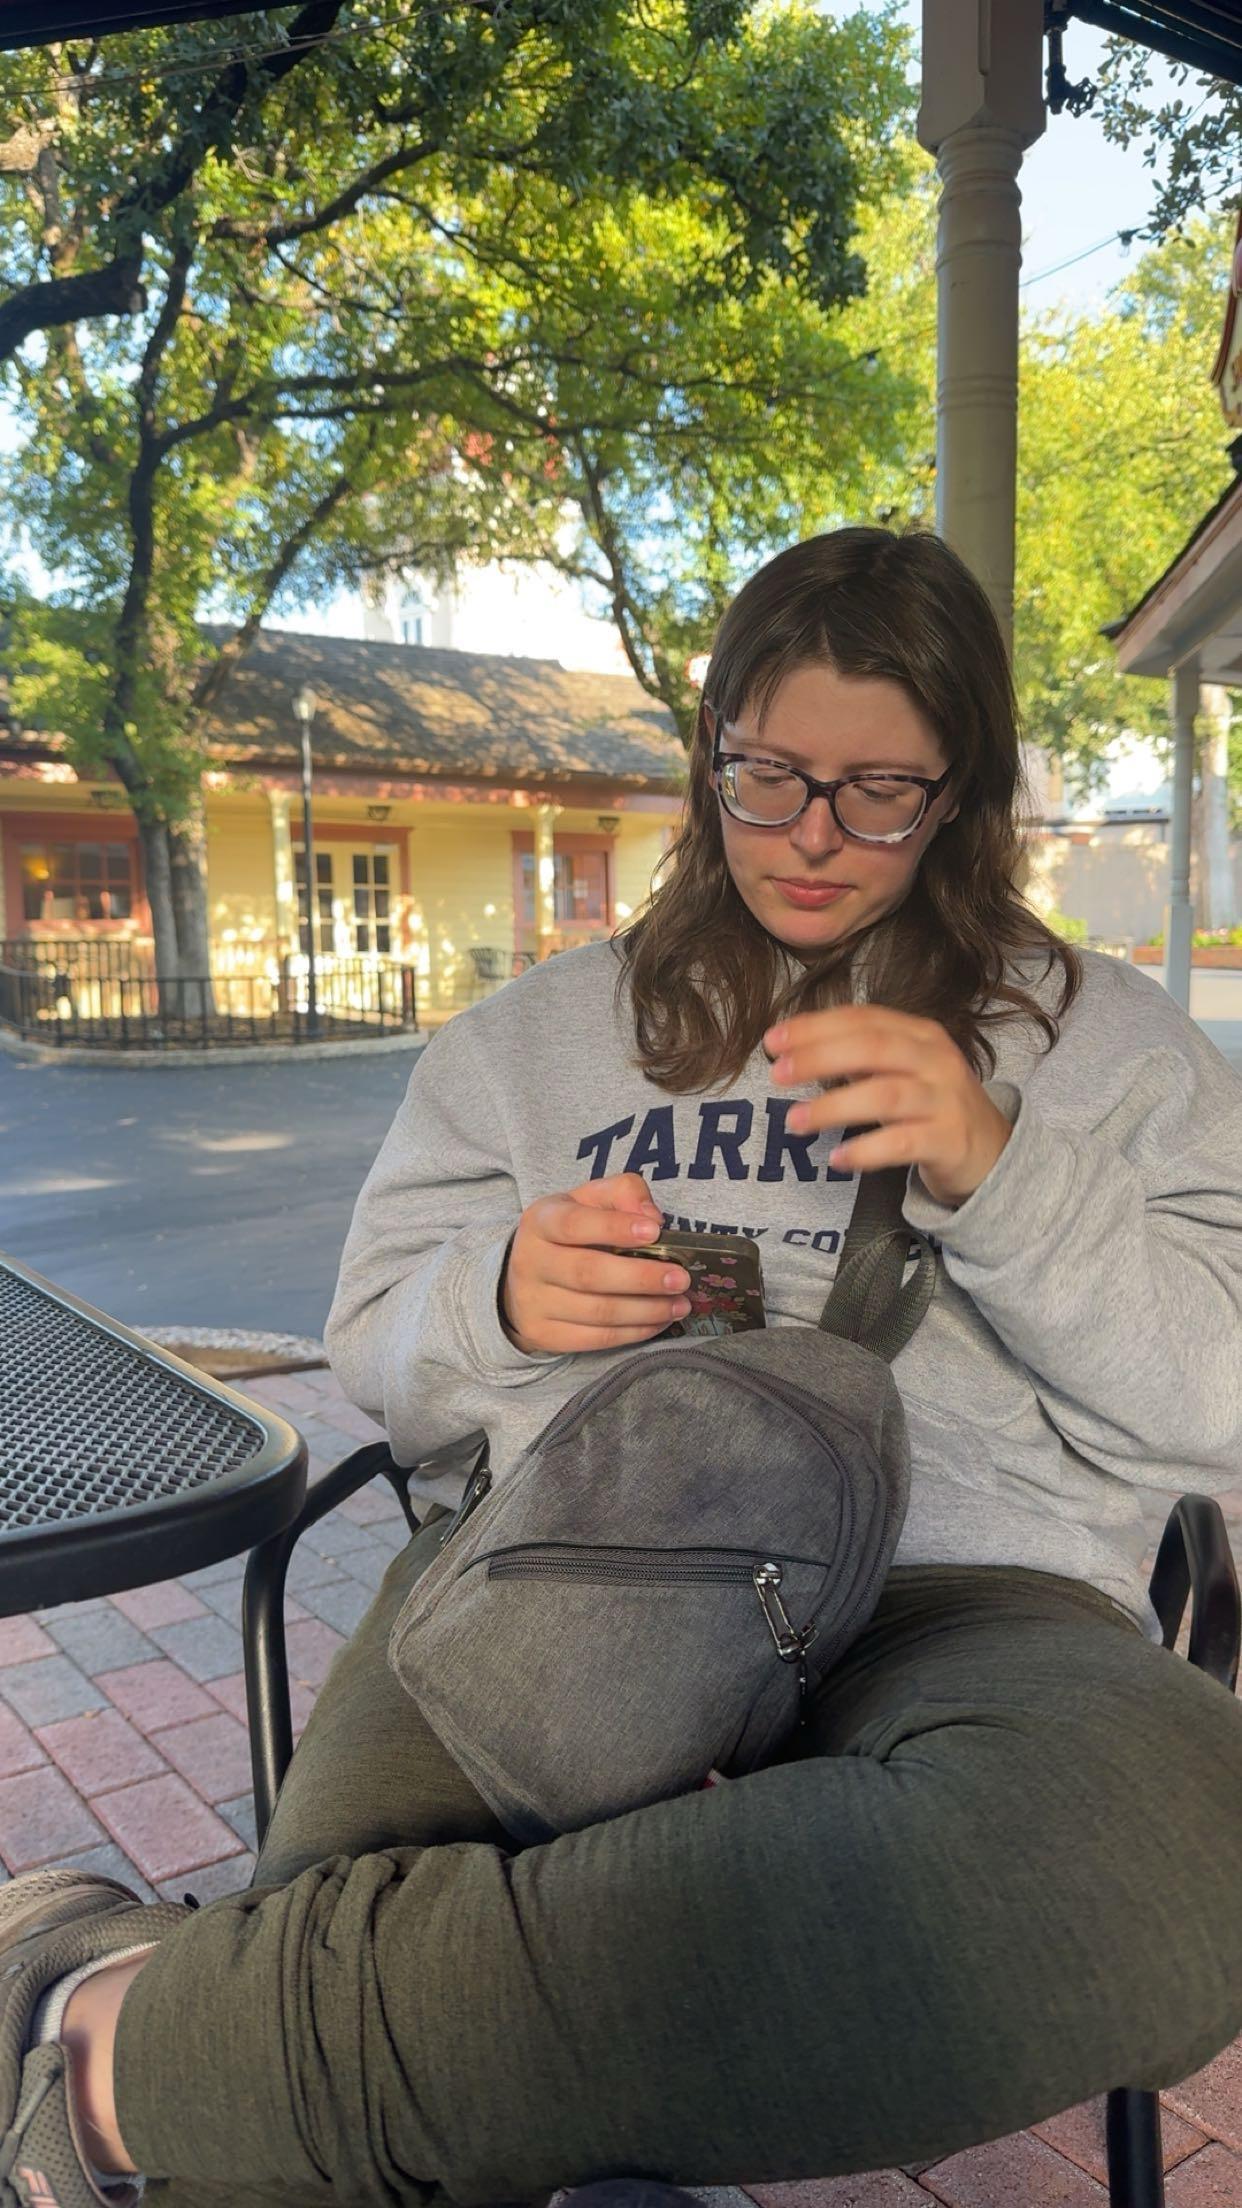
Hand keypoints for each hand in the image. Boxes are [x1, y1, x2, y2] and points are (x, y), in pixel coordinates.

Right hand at [500, 1172, 691, 1354]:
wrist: (526, 1277)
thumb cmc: (570, 1233)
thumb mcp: (590, 1200)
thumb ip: (624, 1193)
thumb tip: (652, 1218)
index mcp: (541, 1221)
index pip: (574, 1224)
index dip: (614, 1228)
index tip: (655, 1231)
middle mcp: (530, 1261)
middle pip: (588, 1274)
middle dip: (640, 1278)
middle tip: (680, 1279)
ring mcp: (533, 1302)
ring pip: (597, 1312)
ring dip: (646, 1310)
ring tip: (679, 1304)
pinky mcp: (544, 1334)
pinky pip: (596, 1339)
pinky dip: (634, 1332)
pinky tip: (659, 1321)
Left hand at [764, 1005, 1012, 1208]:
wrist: (991, 1151)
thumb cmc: (932, 1105)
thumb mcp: (903, 1070)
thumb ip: (858, 1057)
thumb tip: (794, 1051)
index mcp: (919, 1033)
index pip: (862, 1019)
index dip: (815, 1027)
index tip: (773, 1040)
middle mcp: (935, 1060)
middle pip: (872, 1048)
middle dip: (819, 1057)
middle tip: (778, 1074)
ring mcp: (945, 1099)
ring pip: (884, 1095)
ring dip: (833, 1107)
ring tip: (795, 1122)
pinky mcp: (949, 1139)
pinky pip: (902, 1142)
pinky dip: (866, 1150)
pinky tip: (838, 1159)